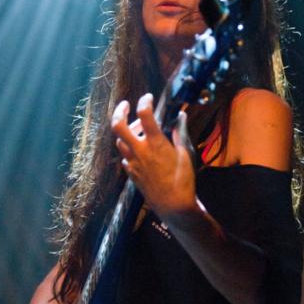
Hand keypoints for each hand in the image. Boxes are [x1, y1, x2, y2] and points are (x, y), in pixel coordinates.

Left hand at [111, 93, 196, 221]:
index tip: (148, 97)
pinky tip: (140, 151)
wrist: (173, 205)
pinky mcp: (131, 173)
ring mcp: (133, 162)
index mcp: (155, 143)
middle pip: (118, 126)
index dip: (144, 101)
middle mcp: (140, 151)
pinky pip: (125, 156)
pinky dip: (129, 149)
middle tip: (126, 105)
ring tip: (138, 130)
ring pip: (120, 141)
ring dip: (126, 132)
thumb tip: (181, 116)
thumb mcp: (186, 154)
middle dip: (119, 112)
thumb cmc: (183, 179)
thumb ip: (181, 133)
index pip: (144, 114)